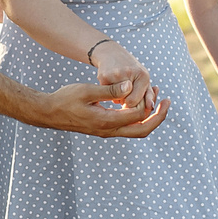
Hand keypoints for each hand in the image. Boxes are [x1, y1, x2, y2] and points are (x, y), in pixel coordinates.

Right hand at [35, 81, 169, 137]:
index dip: (149, 103)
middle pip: (142, 130)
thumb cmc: (65, 99)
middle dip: (158, 117)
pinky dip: (138, 118)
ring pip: (136, 131)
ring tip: (157, 101)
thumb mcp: (87, 90)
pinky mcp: (104, 129)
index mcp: (107, 121)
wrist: (50, 112)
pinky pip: (128, 128)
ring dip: (149, 118)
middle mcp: (109, 130)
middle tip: (168, 102)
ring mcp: (107, 132)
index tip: (155, 88)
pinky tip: (138, 104)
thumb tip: (130, 86)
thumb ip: (109, 90)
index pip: (138, 116)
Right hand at [86, 39, 151, 107]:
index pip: (135, 102)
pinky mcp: (103, 76)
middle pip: (126, 101)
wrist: (112, 54)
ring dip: (118, 97)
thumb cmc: (132, 69)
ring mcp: (115, 74)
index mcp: (143, 75)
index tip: (132, 98)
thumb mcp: (143, 79)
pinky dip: (109, 92)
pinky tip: (112, 83)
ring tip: (119, 86)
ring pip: (116, 99)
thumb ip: (149, 95)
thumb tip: (151, 107)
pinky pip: (107, 94)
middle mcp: (129, 73)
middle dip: (126, 100)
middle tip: (126, 90)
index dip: (133, 103)